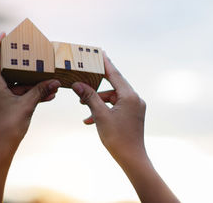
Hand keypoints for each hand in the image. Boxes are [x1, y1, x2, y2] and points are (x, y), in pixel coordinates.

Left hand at [0, 33, 60, 202]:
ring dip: (32, 85)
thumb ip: (41, 91)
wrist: (0, 149)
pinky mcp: (3, 106)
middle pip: (8, 71)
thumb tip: (56, 82)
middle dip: (24, 66)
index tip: (3, 34)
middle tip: (34, 55)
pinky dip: (29, 94)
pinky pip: (17, 95)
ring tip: (50, 84)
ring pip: (16, 85)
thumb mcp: (28, 106)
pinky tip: (47, 96)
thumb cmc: (9, 128)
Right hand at [72, 53, 178, 202]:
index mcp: (130, 96)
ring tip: (83, 107)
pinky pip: (117, 107)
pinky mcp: (133, 115)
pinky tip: (90, 120)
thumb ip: (89, 97)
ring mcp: (135, 108)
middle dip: (96, 87)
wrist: (132, 159)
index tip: (100, 53)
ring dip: (98, 101)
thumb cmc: (117, 138)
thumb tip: (77, 84)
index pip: (115, 74)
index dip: (106, 64)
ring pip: (113, 98)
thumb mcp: (100, 116)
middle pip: (113, 86)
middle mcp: (135, 99)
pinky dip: (105, 110)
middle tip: (83, 81)